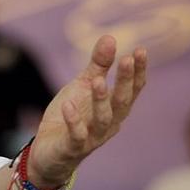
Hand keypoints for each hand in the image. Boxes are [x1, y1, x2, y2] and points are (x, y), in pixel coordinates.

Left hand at [27, 35, 146, 188]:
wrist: (48, 152)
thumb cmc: (71, 116)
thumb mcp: (82, 87)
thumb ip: (98, 66)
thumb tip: (111, 37)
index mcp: (114, 108)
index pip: (132, 89)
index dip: (138, 72)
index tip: (140, 51)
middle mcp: (109, 124)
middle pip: (122, 102)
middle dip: (125, 82)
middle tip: (127, 59)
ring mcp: (92, 137)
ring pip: (103, 119)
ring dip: (101, 100)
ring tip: (97, 80)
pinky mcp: (73, 147)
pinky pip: (77, 135)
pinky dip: (74, 121)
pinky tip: (68, 105)